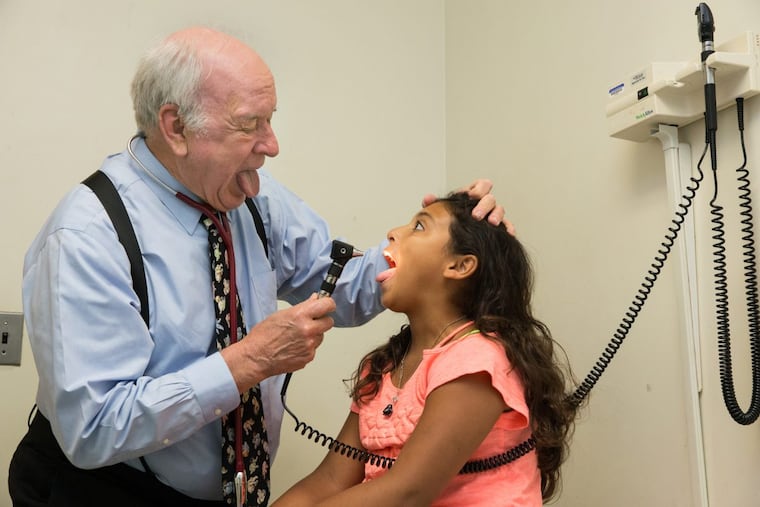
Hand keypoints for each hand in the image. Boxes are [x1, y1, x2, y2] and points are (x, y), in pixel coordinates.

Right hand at [221, 293, 335, 392]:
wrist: (256, 357)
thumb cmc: (263, 336)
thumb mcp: (281, 314)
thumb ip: (302, 307)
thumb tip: (315, 300)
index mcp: (301, 315)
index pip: (327, 305)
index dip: (328, 305)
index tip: (326, 306)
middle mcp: (308, 330)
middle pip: (329, 322)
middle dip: (322, 321)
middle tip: (311, 322)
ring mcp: (309, 345)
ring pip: (321, 336)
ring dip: (314, 335)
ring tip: (296, 337)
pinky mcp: (308, 357)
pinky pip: (314, 349)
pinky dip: (307, 347)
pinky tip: (294, 347)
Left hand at [422, 179, 514, 234]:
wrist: (454, 238)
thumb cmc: (450, 220)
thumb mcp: (441, 211)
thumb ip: (434, 204)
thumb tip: (428, 199)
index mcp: (473, 195)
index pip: (481, 185)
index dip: (478, 189)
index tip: (471, 196)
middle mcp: (485, 204)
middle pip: (490, 199)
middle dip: (484, 206)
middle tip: (476, 216)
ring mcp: (492, 215)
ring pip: (499, 210)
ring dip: (496, 215)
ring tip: (491, 223)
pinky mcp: (498, 227)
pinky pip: (507, 225)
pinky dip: (508, 228)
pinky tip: (508, 233)